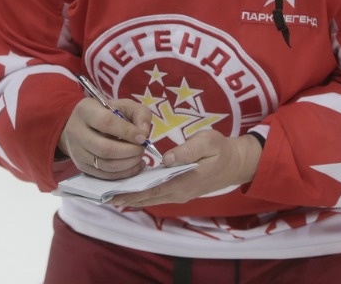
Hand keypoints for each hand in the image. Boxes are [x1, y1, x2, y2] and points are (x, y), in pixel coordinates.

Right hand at [58, 97, 153, 179]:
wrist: (82, 123)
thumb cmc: (107, 112)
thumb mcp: (125, 105)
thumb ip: (140, 114)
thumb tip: (144, 134)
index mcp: (85, 110)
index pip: (106, 122)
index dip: (127, 132)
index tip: (142, 138)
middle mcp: (76, 131)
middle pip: (105, 148)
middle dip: (129, 151)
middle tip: (142, 149)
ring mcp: (76, 151)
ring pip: (105, 164)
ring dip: (128, 164)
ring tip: (139, 157)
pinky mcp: (81, 166)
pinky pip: (104, 175)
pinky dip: (123, 173)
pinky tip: (134, 165)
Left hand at [108, 130, 262, 206]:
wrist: (237, 163)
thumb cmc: (221, 149)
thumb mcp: (207, 142)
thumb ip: (186, 150)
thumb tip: (166, 159)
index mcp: (183, 182)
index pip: (151, 190)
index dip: (131, 193)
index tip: (112, 194)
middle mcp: (179, 192)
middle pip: (147, 198)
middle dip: (125, 197)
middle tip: (102, 196)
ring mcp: (180, 194)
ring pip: (151, 198)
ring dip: (132, 196)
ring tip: (110, 193)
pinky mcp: (181, 190)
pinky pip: (158, 194)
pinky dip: (143, 193)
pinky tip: (130, 187)